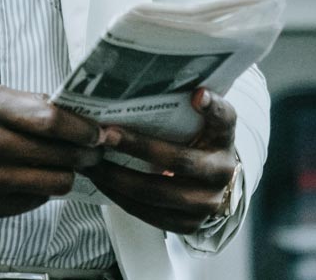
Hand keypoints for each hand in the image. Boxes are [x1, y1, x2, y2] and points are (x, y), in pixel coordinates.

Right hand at [0, 85, 105, 221]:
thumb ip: (25, 102)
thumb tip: (70, 110)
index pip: (51, 119)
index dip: (82, 127)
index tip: (97, 131)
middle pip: (60, 154)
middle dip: (86, 153)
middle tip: (94, 151)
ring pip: (54, 183)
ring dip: (68, 175)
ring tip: (68, 167)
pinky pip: (34, 202)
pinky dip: (42, 191)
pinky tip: (34, 179)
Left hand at [86, 88, 238, 234]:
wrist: (211, 183)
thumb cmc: (197, 141)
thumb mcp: (202, 120)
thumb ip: (195, 103)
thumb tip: (190, 90)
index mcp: (224, 138)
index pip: (224, 119)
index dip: (213, 107)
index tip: (196, 95)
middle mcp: (221, 172)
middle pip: (178, 160)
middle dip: (136, 147)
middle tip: (103, 135)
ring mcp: (206, 203)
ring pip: (157, 193)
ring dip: (118, 177)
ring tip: (91, 161)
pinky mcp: (188, 225)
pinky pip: (149, 214)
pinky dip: (121, 198)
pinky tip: (101, 181)